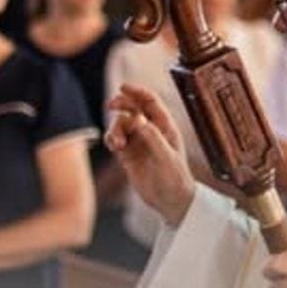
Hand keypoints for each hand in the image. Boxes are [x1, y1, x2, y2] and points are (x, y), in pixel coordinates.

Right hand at [105, 84, 194, 225]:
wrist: (170, 200)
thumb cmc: (175, 177)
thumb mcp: (166, 157)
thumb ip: (152, 137)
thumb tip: (138, 118)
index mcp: (165, 126)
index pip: (150, 102)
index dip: (137, 91)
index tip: (123, 87)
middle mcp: (151, 131)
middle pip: (132, 108)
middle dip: (122, 104)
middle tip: (111, 105)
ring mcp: (139, 142)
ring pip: (121, 124)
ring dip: (115, 128)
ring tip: (116, 144)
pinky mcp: (128, 155)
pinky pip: (115, 139)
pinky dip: (111, 139)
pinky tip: (113, 146)